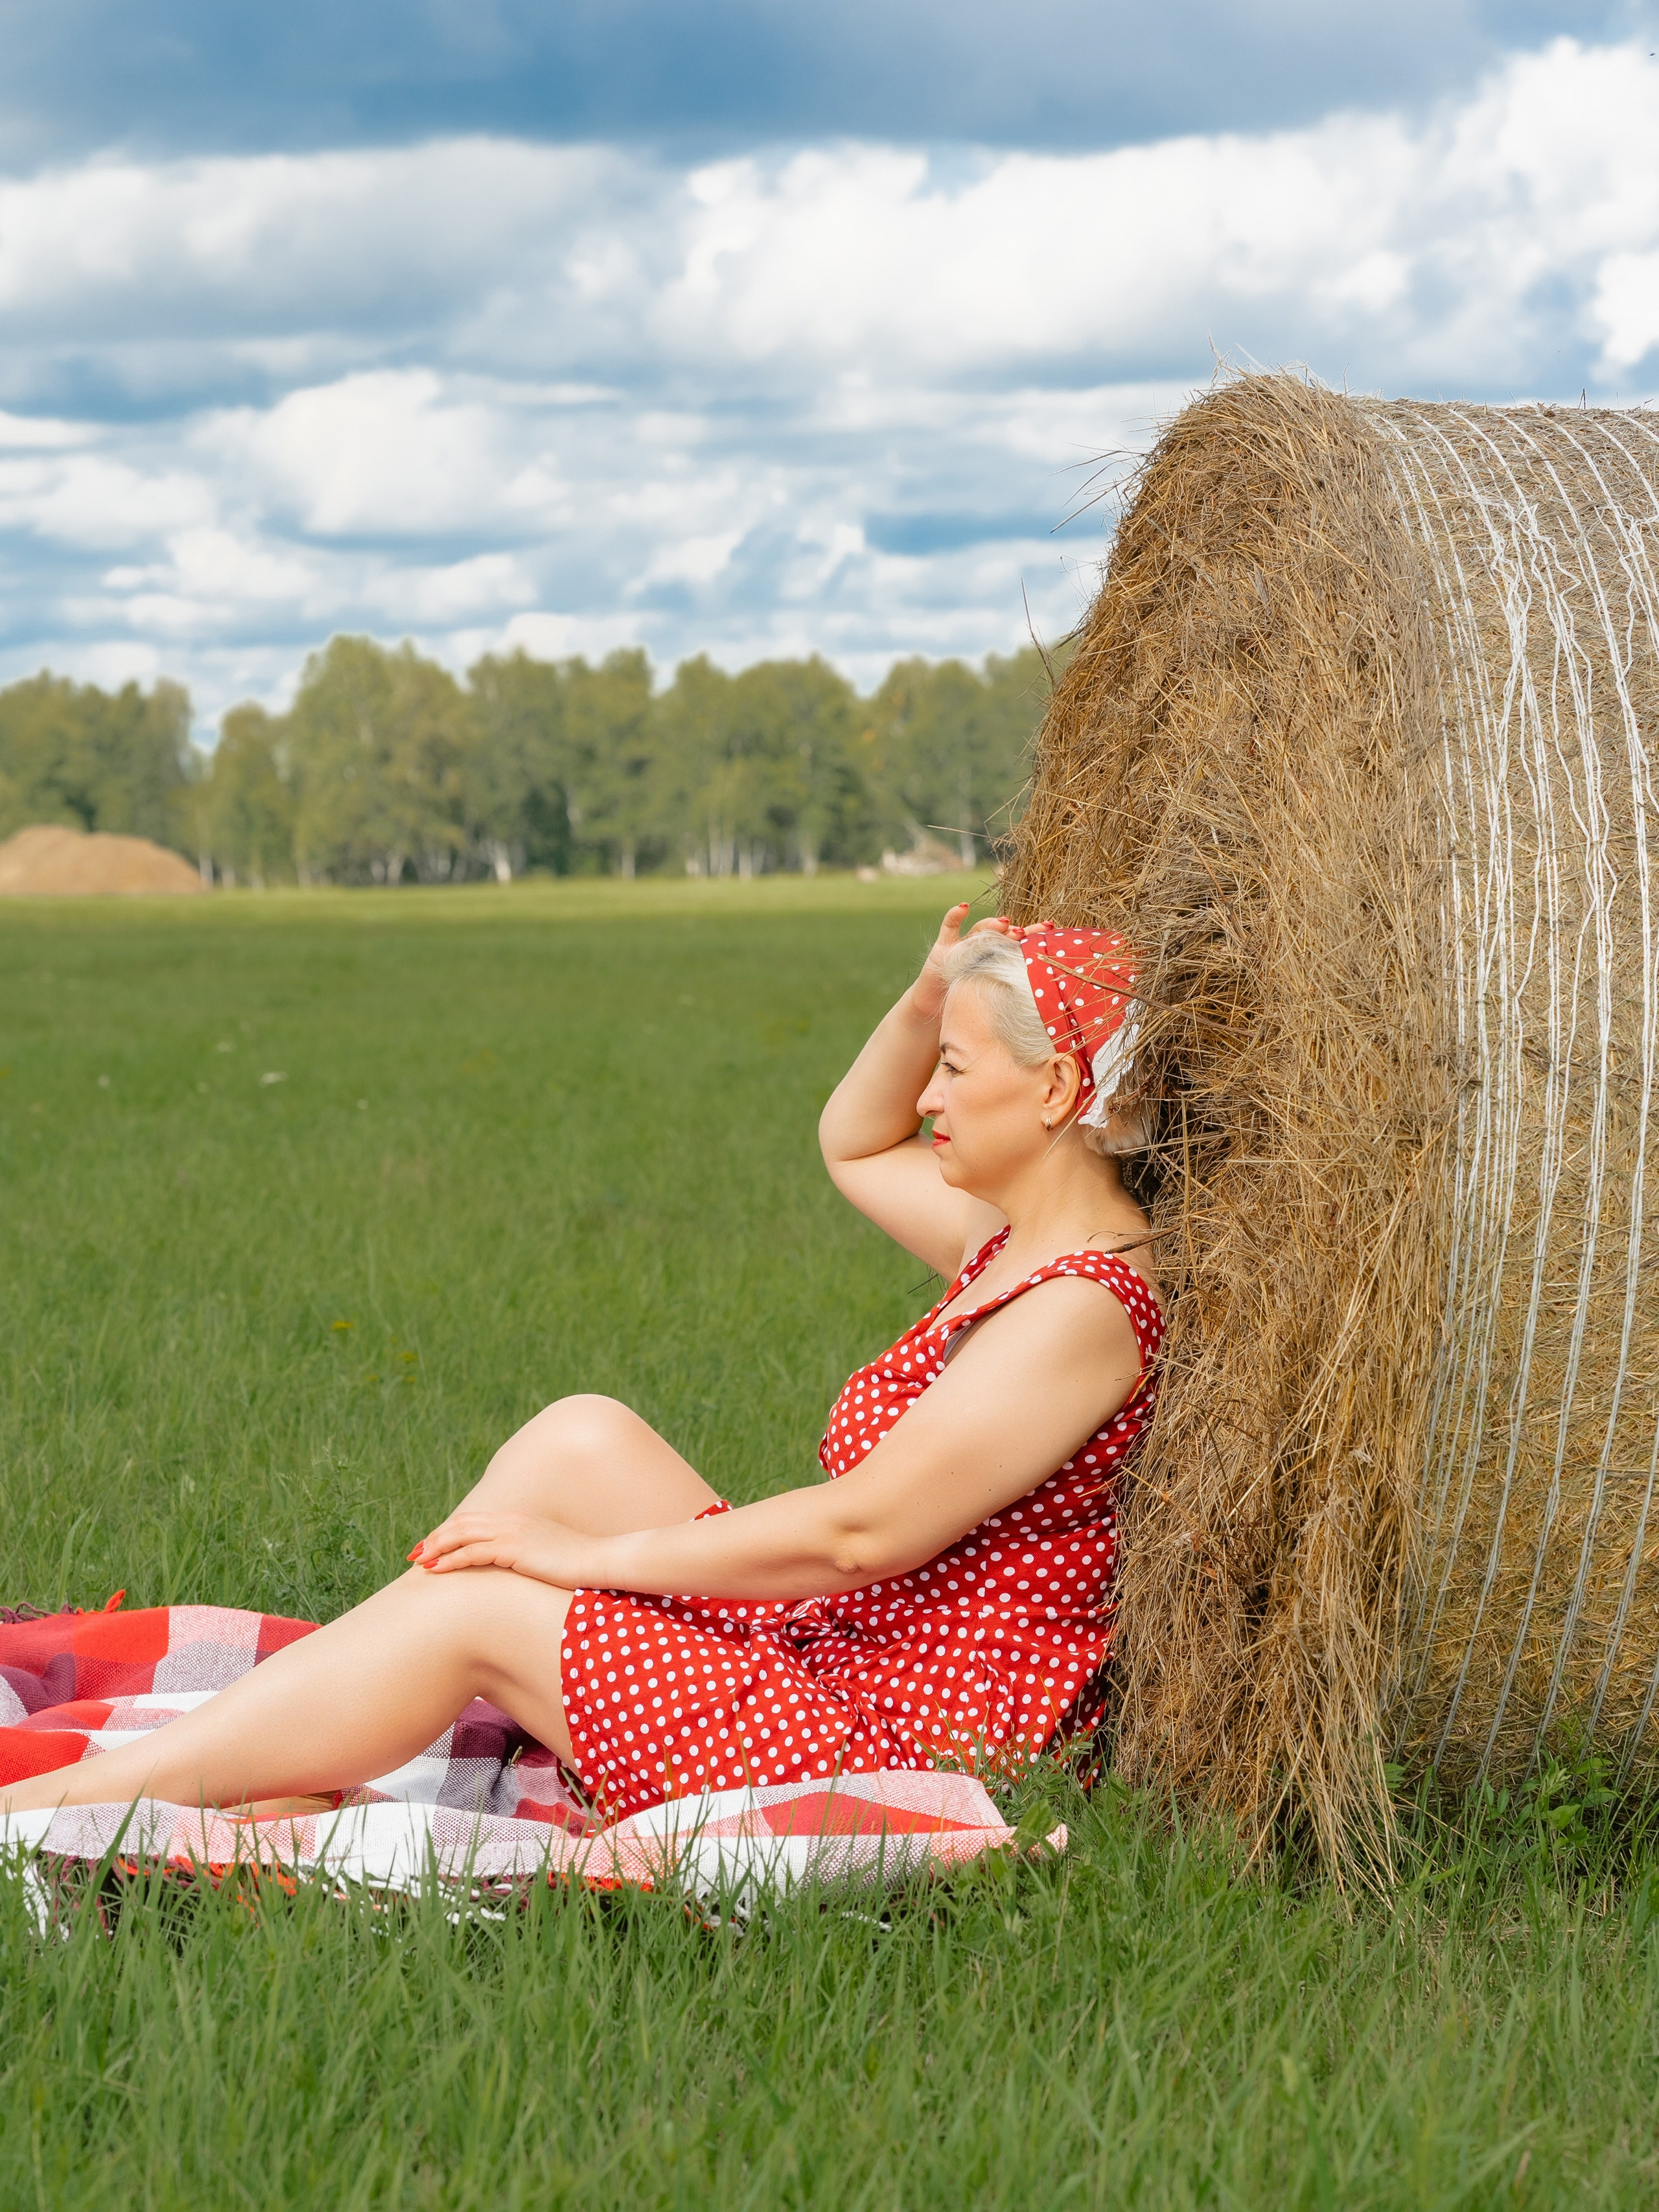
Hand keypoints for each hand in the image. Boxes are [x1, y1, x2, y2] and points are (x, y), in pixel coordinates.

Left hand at [407, 1510, 598, 1588]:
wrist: (599, 1560)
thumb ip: (529, 1552)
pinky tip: (435, 1569)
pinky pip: (472, 1552)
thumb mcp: (549, 1552)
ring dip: (436, 1546)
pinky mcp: (513, 1549)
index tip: (433, 1544)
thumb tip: (519, 1564)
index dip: (450, 1531)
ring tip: (418, 1561)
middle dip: (436, 1536)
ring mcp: (512, 1532)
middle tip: (416, 1552)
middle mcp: (511, 1520)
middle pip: (462, 1523)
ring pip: (461, 1534)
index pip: (475, 1520)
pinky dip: (449, 1559)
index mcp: (518, 1519)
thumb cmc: (578, 1563)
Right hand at [908, 904, 1053, 1022]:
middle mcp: (983, 947)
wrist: (939, 1010)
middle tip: (1028, 931)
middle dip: (1016, 930)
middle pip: (1002, 933)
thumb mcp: (994, 996)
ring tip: (1004, 923)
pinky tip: (964, 907)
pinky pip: (949, 926)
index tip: (1050, 928)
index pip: (1019, 942)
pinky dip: (955, 915)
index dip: (1034, 934)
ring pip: (980, 929)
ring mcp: (963, 944)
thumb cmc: (970, 1003)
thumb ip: (1012, 988)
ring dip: (992, 924)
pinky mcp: (944, 946)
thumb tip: (1045, 998)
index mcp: (997, 957)